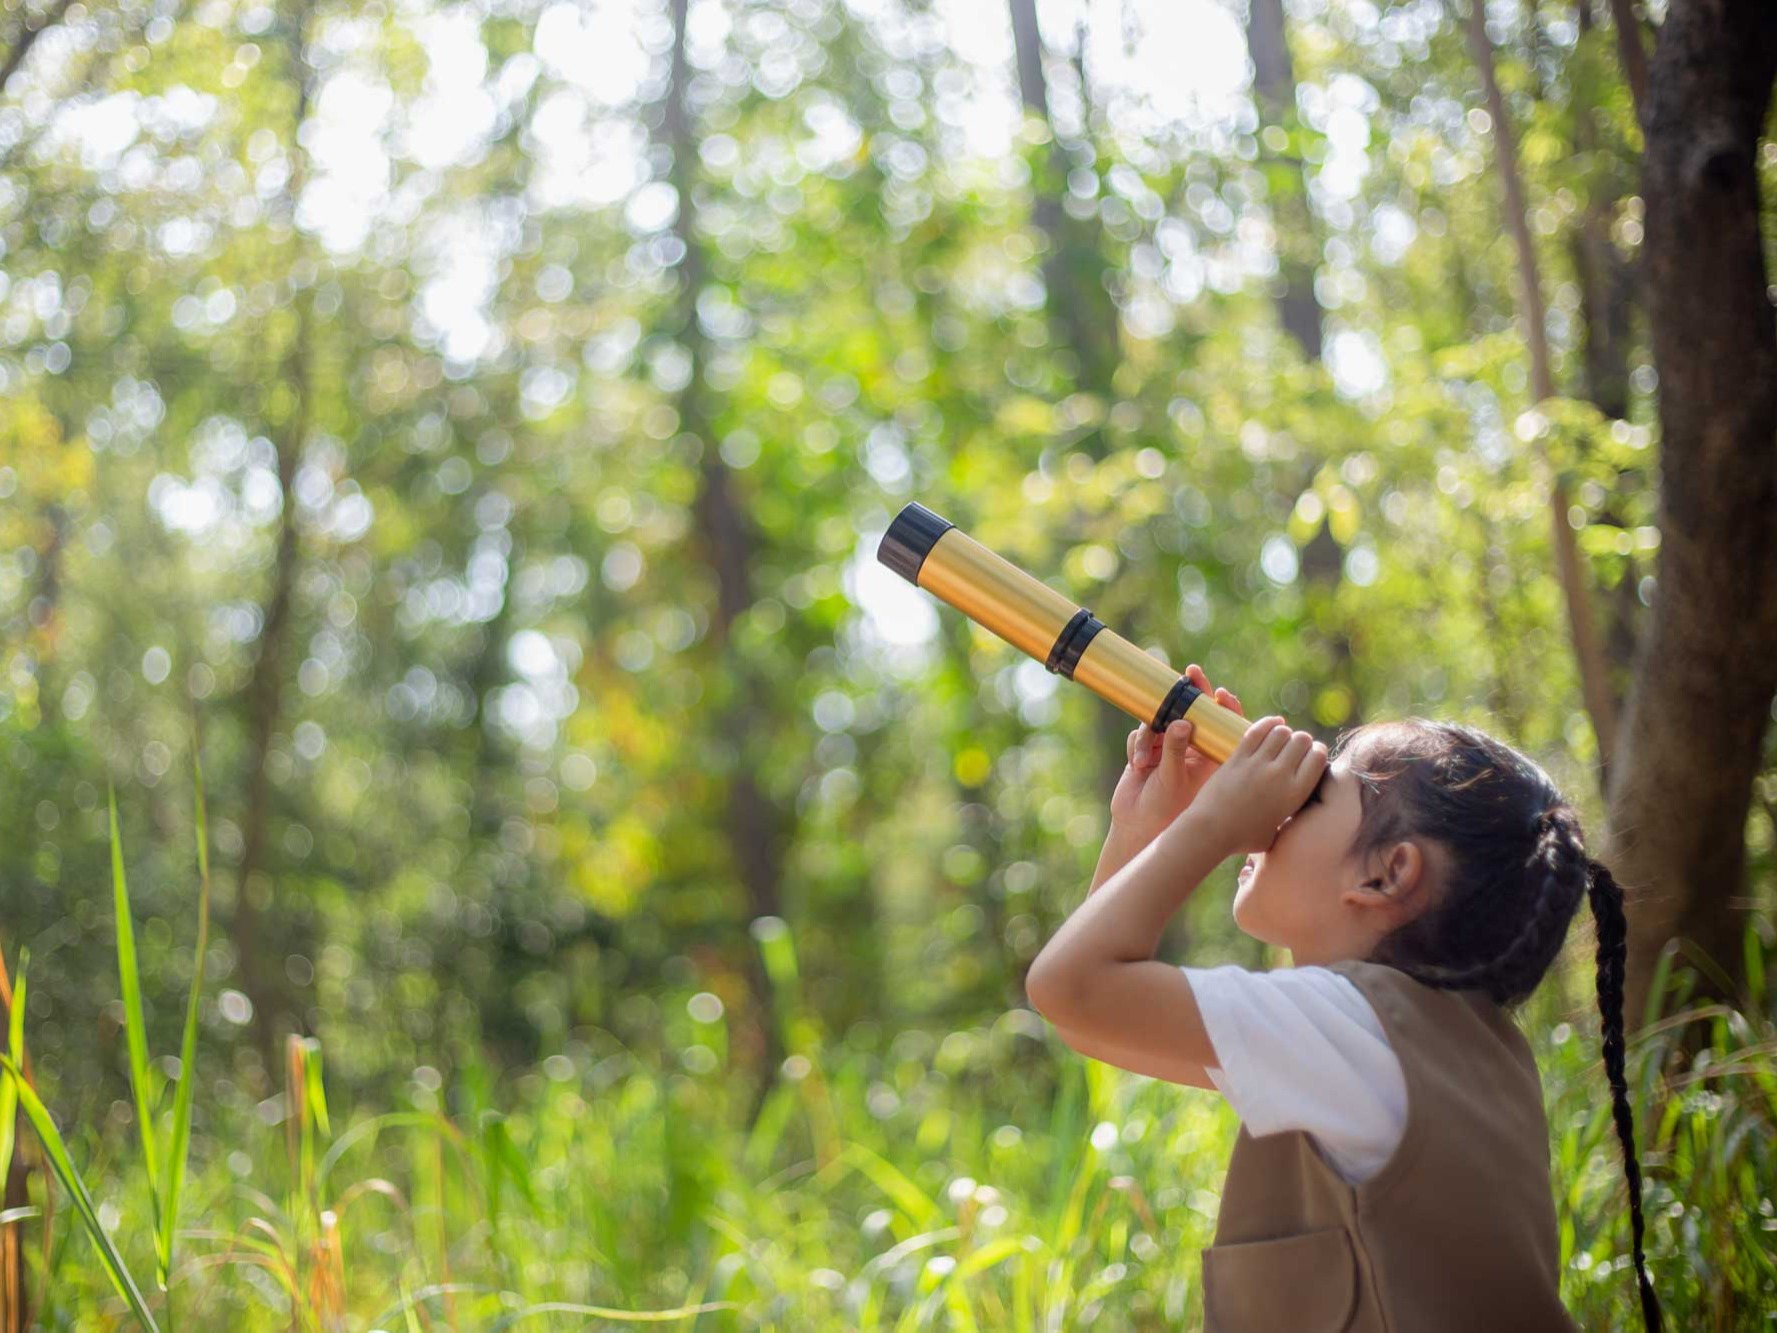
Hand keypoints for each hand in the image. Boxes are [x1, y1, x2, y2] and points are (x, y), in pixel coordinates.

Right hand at [1108, 664, 1243, 838]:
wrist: (1136, 825)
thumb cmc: (1166, 808)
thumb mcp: (1174, 778)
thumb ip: (1175, 750)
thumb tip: (1180, 723)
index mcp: (1208, 756)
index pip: (1221, 724)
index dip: (1224, 705)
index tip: (1220, 693)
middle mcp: (1190, 747)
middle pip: (1193, 710)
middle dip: (1191, 692)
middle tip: (1192, 673)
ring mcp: (1167, 746)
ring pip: (1160, 720)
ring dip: (1151, 736)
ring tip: (1145, 761)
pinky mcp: (1146, 747)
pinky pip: (1140, 732)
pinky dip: (1138, 745)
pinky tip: (1138, 765)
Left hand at [1193, 715, 1327, 855]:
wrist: (1211, 830)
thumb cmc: (1242, 838)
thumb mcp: (1275, 833)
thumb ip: (1286, 819)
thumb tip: (1292, 816)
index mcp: (1295, 794)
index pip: (1318, 758)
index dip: (1318, 751)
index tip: (1311, 754)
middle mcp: (1280, 775)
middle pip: (1301, 740)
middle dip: (1302, 739)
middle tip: (1295, 746)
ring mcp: (1258, 764)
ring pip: (1280, 732)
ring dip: (1284, 732)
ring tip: (1281, 738)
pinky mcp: (1238, 757)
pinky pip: (1257, 731)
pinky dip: (1267, 724)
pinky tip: (1273, 724)